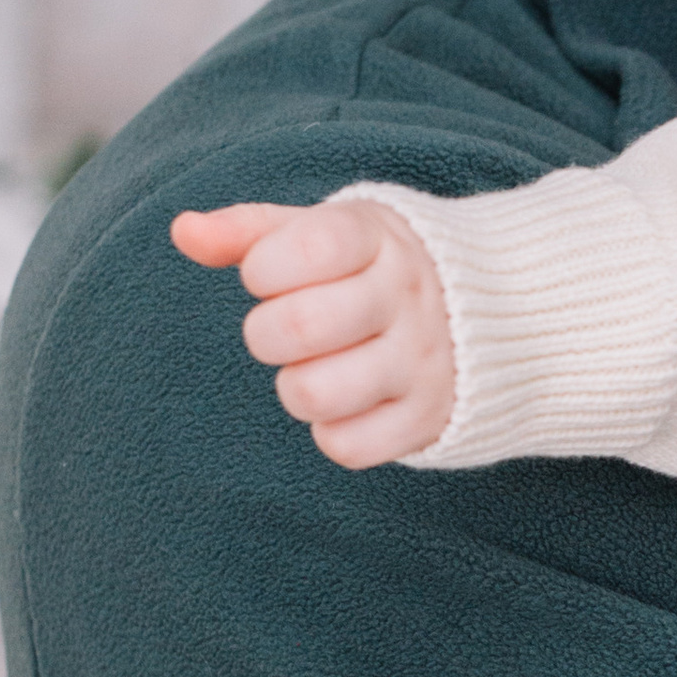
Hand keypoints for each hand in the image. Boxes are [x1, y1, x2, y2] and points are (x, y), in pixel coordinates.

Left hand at [171, 199, 456, 467]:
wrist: (492, 311)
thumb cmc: (370, 268)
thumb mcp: (321, 233)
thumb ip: (249, 231)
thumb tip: (183, 230)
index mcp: (380, 239)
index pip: (308, 249)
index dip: (263, 268)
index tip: (270, 274)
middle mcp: (410, 297)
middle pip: (297, 327)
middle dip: (266, 333)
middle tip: (285, 329)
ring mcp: (424, 361)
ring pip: (314, 394)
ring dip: (296, 385)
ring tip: (317, 368)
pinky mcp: (428, 418)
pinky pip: (348, 447)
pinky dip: (332, 431)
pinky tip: (348, 403)